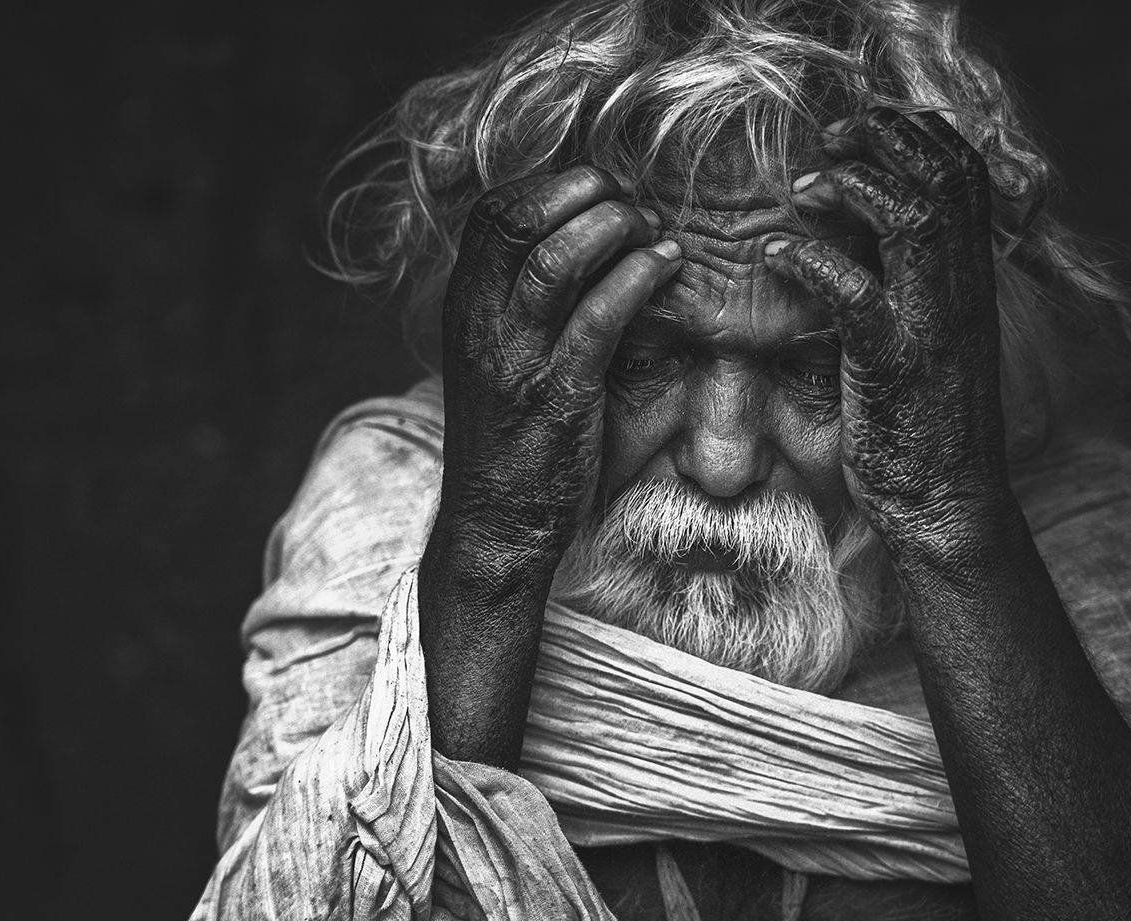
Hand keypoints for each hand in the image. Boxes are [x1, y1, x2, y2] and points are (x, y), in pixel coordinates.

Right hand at [433, 165, 681, 585]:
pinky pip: (597, 318)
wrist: (495, 525)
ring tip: (651, 231)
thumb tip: (579, 246)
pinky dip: (637, 278)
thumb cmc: (509, 440)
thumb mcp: (497, 359)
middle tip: (629, 202)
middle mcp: (482, 324)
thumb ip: (521, 305)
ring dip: (614, 228)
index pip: (494, 213)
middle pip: (520, 219)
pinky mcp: (557, 396)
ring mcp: (516, 359)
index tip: (597, 190)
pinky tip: (666, 266)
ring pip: (556, 258)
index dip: (551, 185)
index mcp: (464, 309)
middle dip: (584, 191)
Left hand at [764, 107, 1011, 561]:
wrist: (947, 504)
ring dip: (853, 190)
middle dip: (886, 140)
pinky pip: (859, 298)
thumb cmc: (924, 423)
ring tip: (804, 188)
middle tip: (831, 136)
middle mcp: (960, 292)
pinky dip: (814, 265)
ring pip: (912, 223)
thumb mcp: (926, 338)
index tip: (861, 129)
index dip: (915, 134)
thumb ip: (908, 281)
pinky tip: (775, 254)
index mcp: (969, 280)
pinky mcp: (895, 368)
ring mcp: (932, 328)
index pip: (963, 175)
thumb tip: (858, 229)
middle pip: (943, 179)